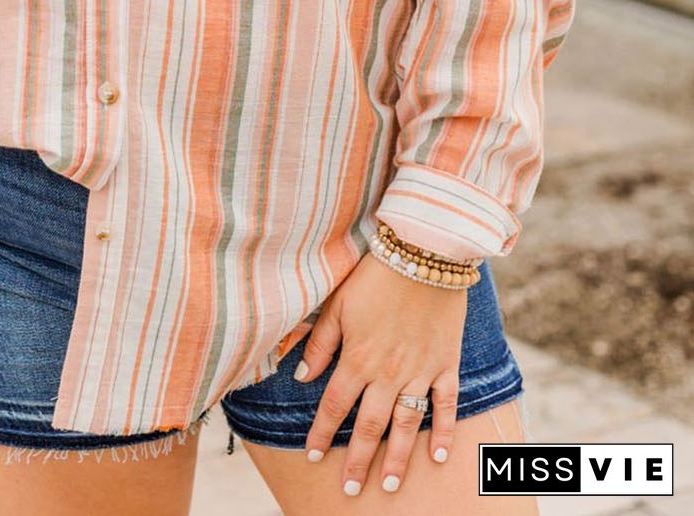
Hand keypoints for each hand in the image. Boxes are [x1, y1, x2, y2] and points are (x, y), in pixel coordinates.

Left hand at [294, 251, 464, 496]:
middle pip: (369, 426)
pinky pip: (445, 404)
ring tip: (388, 485)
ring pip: (406, 424)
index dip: (321, 432)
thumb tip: (299, 376)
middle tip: (351, 491)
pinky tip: (438, 456)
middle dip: (357, 461)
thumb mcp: (337, 304)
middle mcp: (388, 372)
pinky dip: (443, 431)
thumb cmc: (374, 275)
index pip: (334, 406)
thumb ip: (320, 343)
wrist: (423, 252)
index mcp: (357, 358)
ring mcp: (420, 371)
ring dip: (397, 458)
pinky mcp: (445, 363)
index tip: (311, 456)